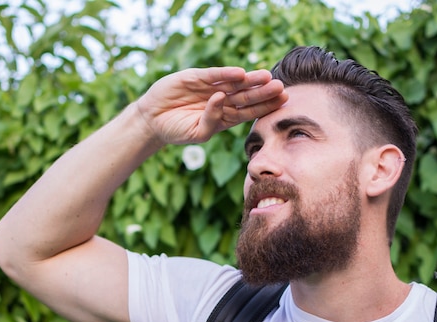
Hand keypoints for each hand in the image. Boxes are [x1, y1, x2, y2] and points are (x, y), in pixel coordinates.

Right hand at [135, 67, 287, 145]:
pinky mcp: (195, 78)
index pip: (250, 110)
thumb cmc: (176, 130)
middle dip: (263, 92)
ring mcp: (209, 87)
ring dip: (250, 80)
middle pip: (247, 95)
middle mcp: (221, 100)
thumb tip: (221, 99)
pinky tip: (239, 73)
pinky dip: (225, 74)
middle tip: (281, 87)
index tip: (284, 101)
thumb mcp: (196, 133)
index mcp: (225, 116)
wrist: (152, 120)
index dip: (266, 106)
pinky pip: (213, 75)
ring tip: (266, 76)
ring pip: (234, 83)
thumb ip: (211, 121)